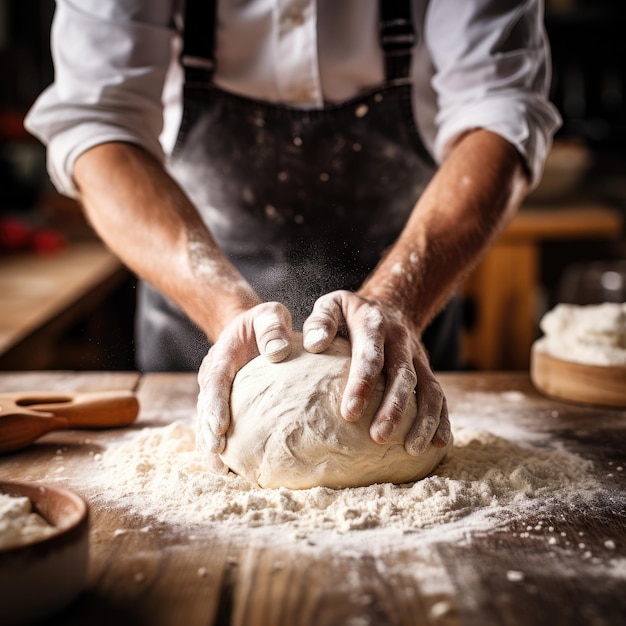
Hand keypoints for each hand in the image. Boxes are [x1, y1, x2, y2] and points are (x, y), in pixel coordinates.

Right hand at [196, 302, 292, 472]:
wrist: (249, 328)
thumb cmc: (263, 322)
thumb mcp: (269, 313)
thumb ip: (272, 327)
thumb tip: (277, 353)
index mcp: (222, 358)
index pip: (215, 382)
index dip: (215, 405)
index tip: (220, 427)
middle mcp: (213, 379)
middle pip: (205, 410)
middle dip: (209, 435)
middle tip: (219, 459)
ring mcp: (216, 395)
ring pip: (207, 424)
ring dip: (211, 448)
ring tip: (223, 473)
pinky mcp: (223, 406)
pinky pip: (217, 428)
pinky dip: (220, 449)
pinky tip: (233, 471)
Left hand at [302, 290, 450, 453]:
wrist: (390, 305)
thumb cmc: (351, 314)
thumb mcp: (333, 304)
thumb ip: (321, 320)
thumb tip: (315, 344)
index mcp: (373, 323)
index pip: (370, 355)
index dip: (362, 383)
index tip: (350, 413)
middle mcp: (400, 339)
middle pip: (402, 376)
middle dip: (393, 408)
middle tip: (378, 437)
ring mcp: (417, 356)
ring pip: (428, 388)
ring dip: (423, 419)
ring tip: (412, 449)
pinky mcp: (427, 370)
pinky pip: (440, 395)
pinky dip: (442, 419)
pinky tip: (438, 443)